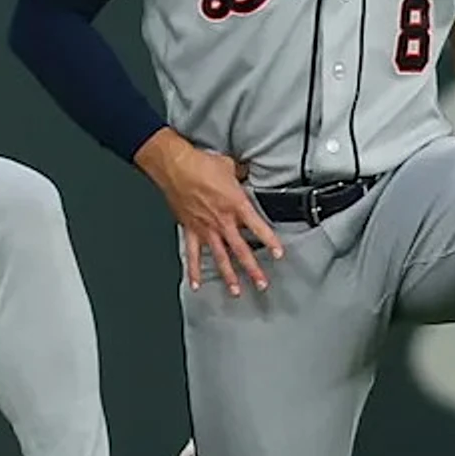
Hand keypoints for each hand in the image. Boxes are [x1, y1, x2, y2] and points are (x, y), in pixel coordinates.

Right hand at [135, 129, 282, 295]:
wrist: (175, 166)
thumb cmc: (199, 164)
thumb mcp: (228, 165)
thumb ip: (239, 173)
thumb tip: (245, 172)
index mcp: (236, 204)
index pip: (258, 227)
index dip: (270, 241)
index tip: (279, 254)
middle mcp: (222, 220)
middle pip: (241, 250)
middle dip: (253, 268)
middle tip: (262, 283)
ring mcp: (206, 228)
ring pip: (220, 257)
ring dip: (229, 275)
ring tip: (236, 291)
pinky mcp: (190, 229)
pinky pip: (193, 254)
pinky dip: (194, 270)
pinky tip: (197, 284)